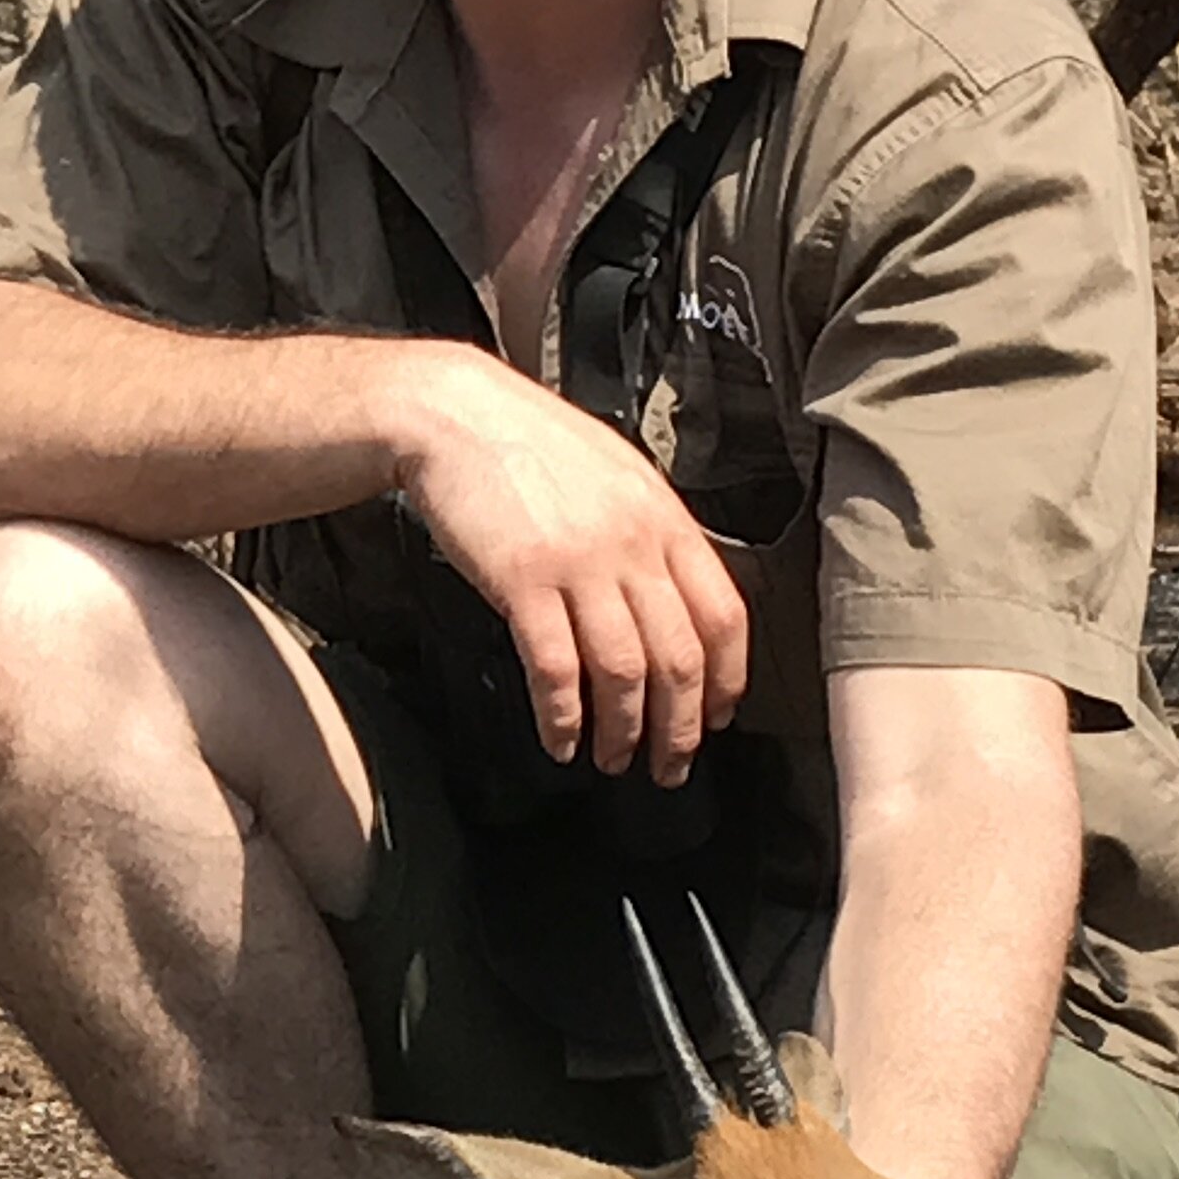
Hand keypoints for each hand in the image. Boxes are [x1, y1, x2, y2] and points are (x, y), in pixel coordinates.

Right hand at [390, 349, 747, 782]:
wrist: (453, 413)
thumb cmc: (527, 441)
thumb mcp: (615, 474)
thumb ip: (649, 533)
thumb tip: (672, 600)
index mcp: (664, 517)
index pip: (723, 615)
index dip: (725, 680)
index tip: (715, 716)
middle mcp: (632, 544)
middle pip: (679, 658)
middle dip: (679, 728)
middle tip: (669, 765)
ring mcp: (579, 563)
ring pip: (624, 673)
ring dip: (622, 731)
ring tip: (612, 758)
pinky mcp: (523, 580)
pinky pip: (555, 668)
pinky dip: (562, 716)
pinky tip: (559, 738)